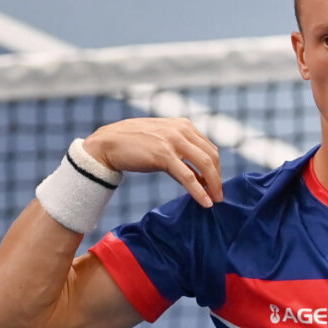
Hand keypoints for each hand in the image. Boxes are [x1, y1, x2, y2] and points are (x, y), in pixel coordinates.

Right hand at [82, 117, 223, 206]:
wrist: (108, 144)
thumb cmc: (134, 145)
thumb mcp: (163, 143)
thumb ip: (181, 154)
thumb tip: (199, 177)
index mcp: (184, 125)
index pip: (209, 148)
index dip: (216, 168)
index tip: (215, 184)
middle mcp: (182, 130)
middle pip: (211, 156)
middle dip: (217, 177)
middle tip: (219, 195)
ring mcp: (173, 141)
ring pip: (205, 164)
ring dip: (214, 185)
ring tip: (215, 200)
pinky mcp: (164, 155)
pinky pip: (188, 177)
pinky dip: (199, 191)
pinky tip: (205, 202)